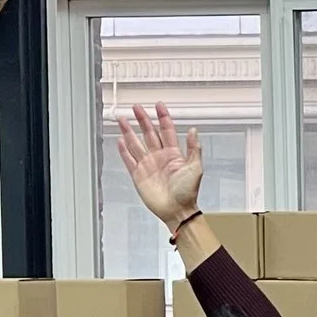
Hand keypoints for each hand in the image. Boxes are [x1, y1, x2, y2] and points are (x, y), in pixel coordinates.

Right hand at [114, 103, 205, 228]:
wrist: (177, 211)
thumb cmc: (188, 192)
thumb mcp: (196, 168)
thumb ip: (194, 148)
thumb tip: (193, 130)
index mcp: (174, 154)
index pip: (167, 131)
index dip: (163, 118)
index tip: (159, 106)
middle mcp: (159, 157)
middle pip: (149, 134)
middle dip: (143, 120)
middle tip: (136, 107)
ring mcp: (148, 165)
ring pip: (136, 144)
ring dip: (129, 132)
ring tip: (123, 120)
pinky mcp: (138, 175)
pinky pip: (129, 160)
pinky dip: (124, 151)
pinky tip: (120, 141)